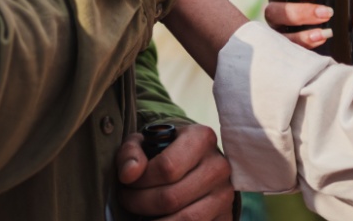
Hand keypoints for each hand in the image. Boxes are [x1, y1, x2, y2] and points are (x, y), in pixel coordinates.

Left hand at [117, 123, 234, 219]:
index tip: (126, 182)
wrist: (195, 164)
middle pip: (171, 198)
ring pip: (184, 220)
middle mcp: (218, 165)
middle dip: (139, 203)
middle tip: (127, 200)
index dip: (140, 181)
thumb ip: (130, 153)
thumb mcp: (144, 143)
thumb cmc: (164, 152)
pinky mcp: (226, 216)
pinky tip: (158, 220)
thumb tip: (128, 174)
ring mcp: (225, 193)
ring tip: (140, 214)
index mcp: (201, 138)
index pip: (166, 167)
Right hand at [263, 0, 352, 58]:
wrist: (350, 42)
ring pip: (276, 32)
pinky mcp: (284, 50)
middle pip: (272, 9)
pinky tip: (320, 41)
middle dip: (300, 12)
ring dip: (301, 32)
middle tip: (327, 13)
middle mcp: (277, 10)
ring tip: (326, 32)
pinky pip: (285, 49)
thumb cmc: (344, 11)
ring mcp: (278, 32)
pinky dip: (303, 45)